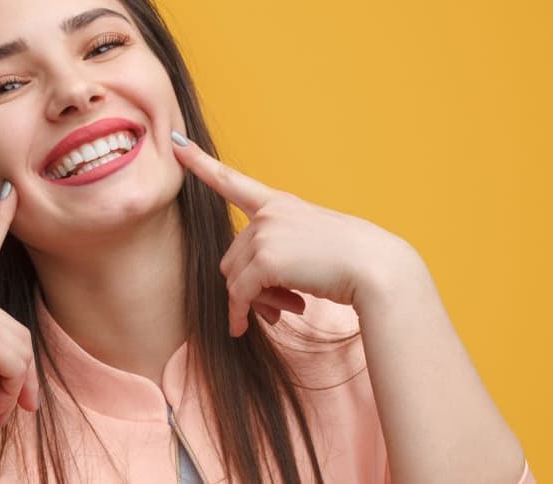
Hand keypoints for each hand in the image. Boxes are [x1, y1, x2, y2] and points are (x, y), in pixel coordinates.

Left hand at [171, 132, 418, 336]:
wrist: (375, 268)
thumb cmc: (351, 262)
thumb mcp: (311, 247)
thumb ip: (277, 256)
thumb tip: (246, 294)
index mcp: (280, 203)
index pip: (233, 181)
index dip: (202, 163)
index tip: (177, 144)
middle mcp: (269, 213)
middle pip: (232, 257)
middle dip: (247, 287)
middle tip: (277, 308)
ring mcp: (266, 233)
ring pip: (234, 278)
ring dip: (251, 302)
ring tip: (284, 311)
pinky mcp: (266, 259)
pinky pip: (240, 294)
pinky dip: (240, 314)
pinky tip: (245, 327)